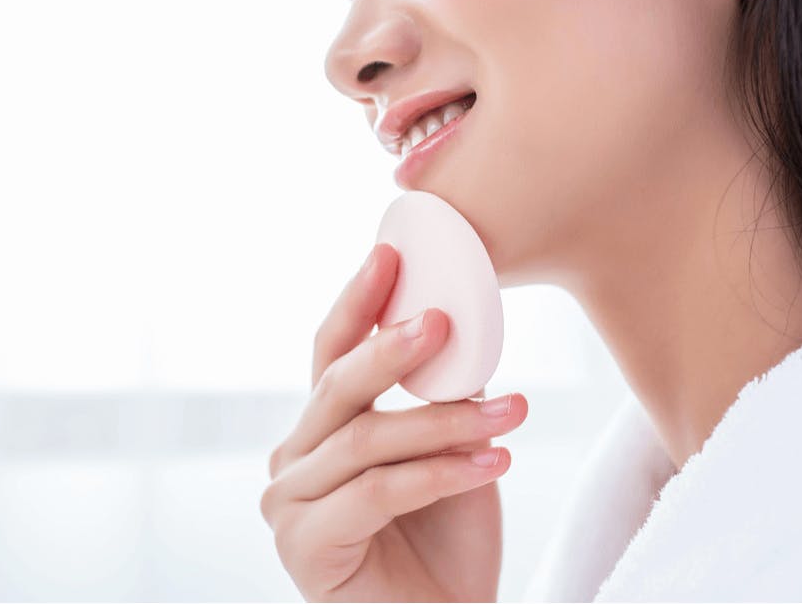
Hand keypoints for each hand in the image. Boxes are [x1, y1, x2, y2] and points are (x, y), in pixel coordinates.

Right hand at [260, 242, 527, 601]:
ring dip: (444, 422)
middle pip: (338, 388)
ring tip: (511, 413)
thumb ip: (439, 392)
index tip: (389, 254)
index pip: (331, 353)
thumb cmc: (444, 538)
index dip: (358, 302)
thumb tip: (460, 325)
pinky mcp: (305, 547)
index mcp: (320, 429)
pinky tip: (494, 462)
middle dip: (393, 349)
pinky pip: (379, 492)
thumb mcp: (448, 448)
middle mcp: (295, 459)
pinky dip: (441, 473)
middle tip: (442, 322)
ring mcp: (290, 504)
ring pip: (368, 441)